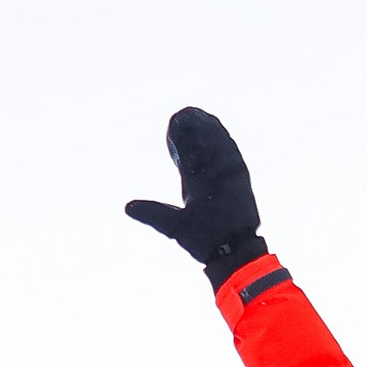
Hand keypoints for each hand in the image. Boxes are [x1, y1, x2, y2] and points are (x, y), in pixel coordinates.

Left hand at [125, 107, 265, 279]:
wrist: (227, 253)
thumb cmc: (202, 242)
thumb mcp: (171, 225)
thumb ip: (152, 213)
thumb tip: (128, 207)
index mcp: (198, 187)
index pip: (188, 158)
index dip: (180, 143)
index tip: (172, 128)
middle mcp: (212, 178)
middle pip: (201, 148)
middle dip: (191, 132)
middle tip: (180, 115)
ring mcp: (225, 176)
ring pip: (215, 147)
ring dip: (205, 130)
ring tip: (193, 113)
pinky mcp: (237, 177)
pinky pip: (229, 153)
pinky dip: (221, 139)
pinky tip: (212, 123)